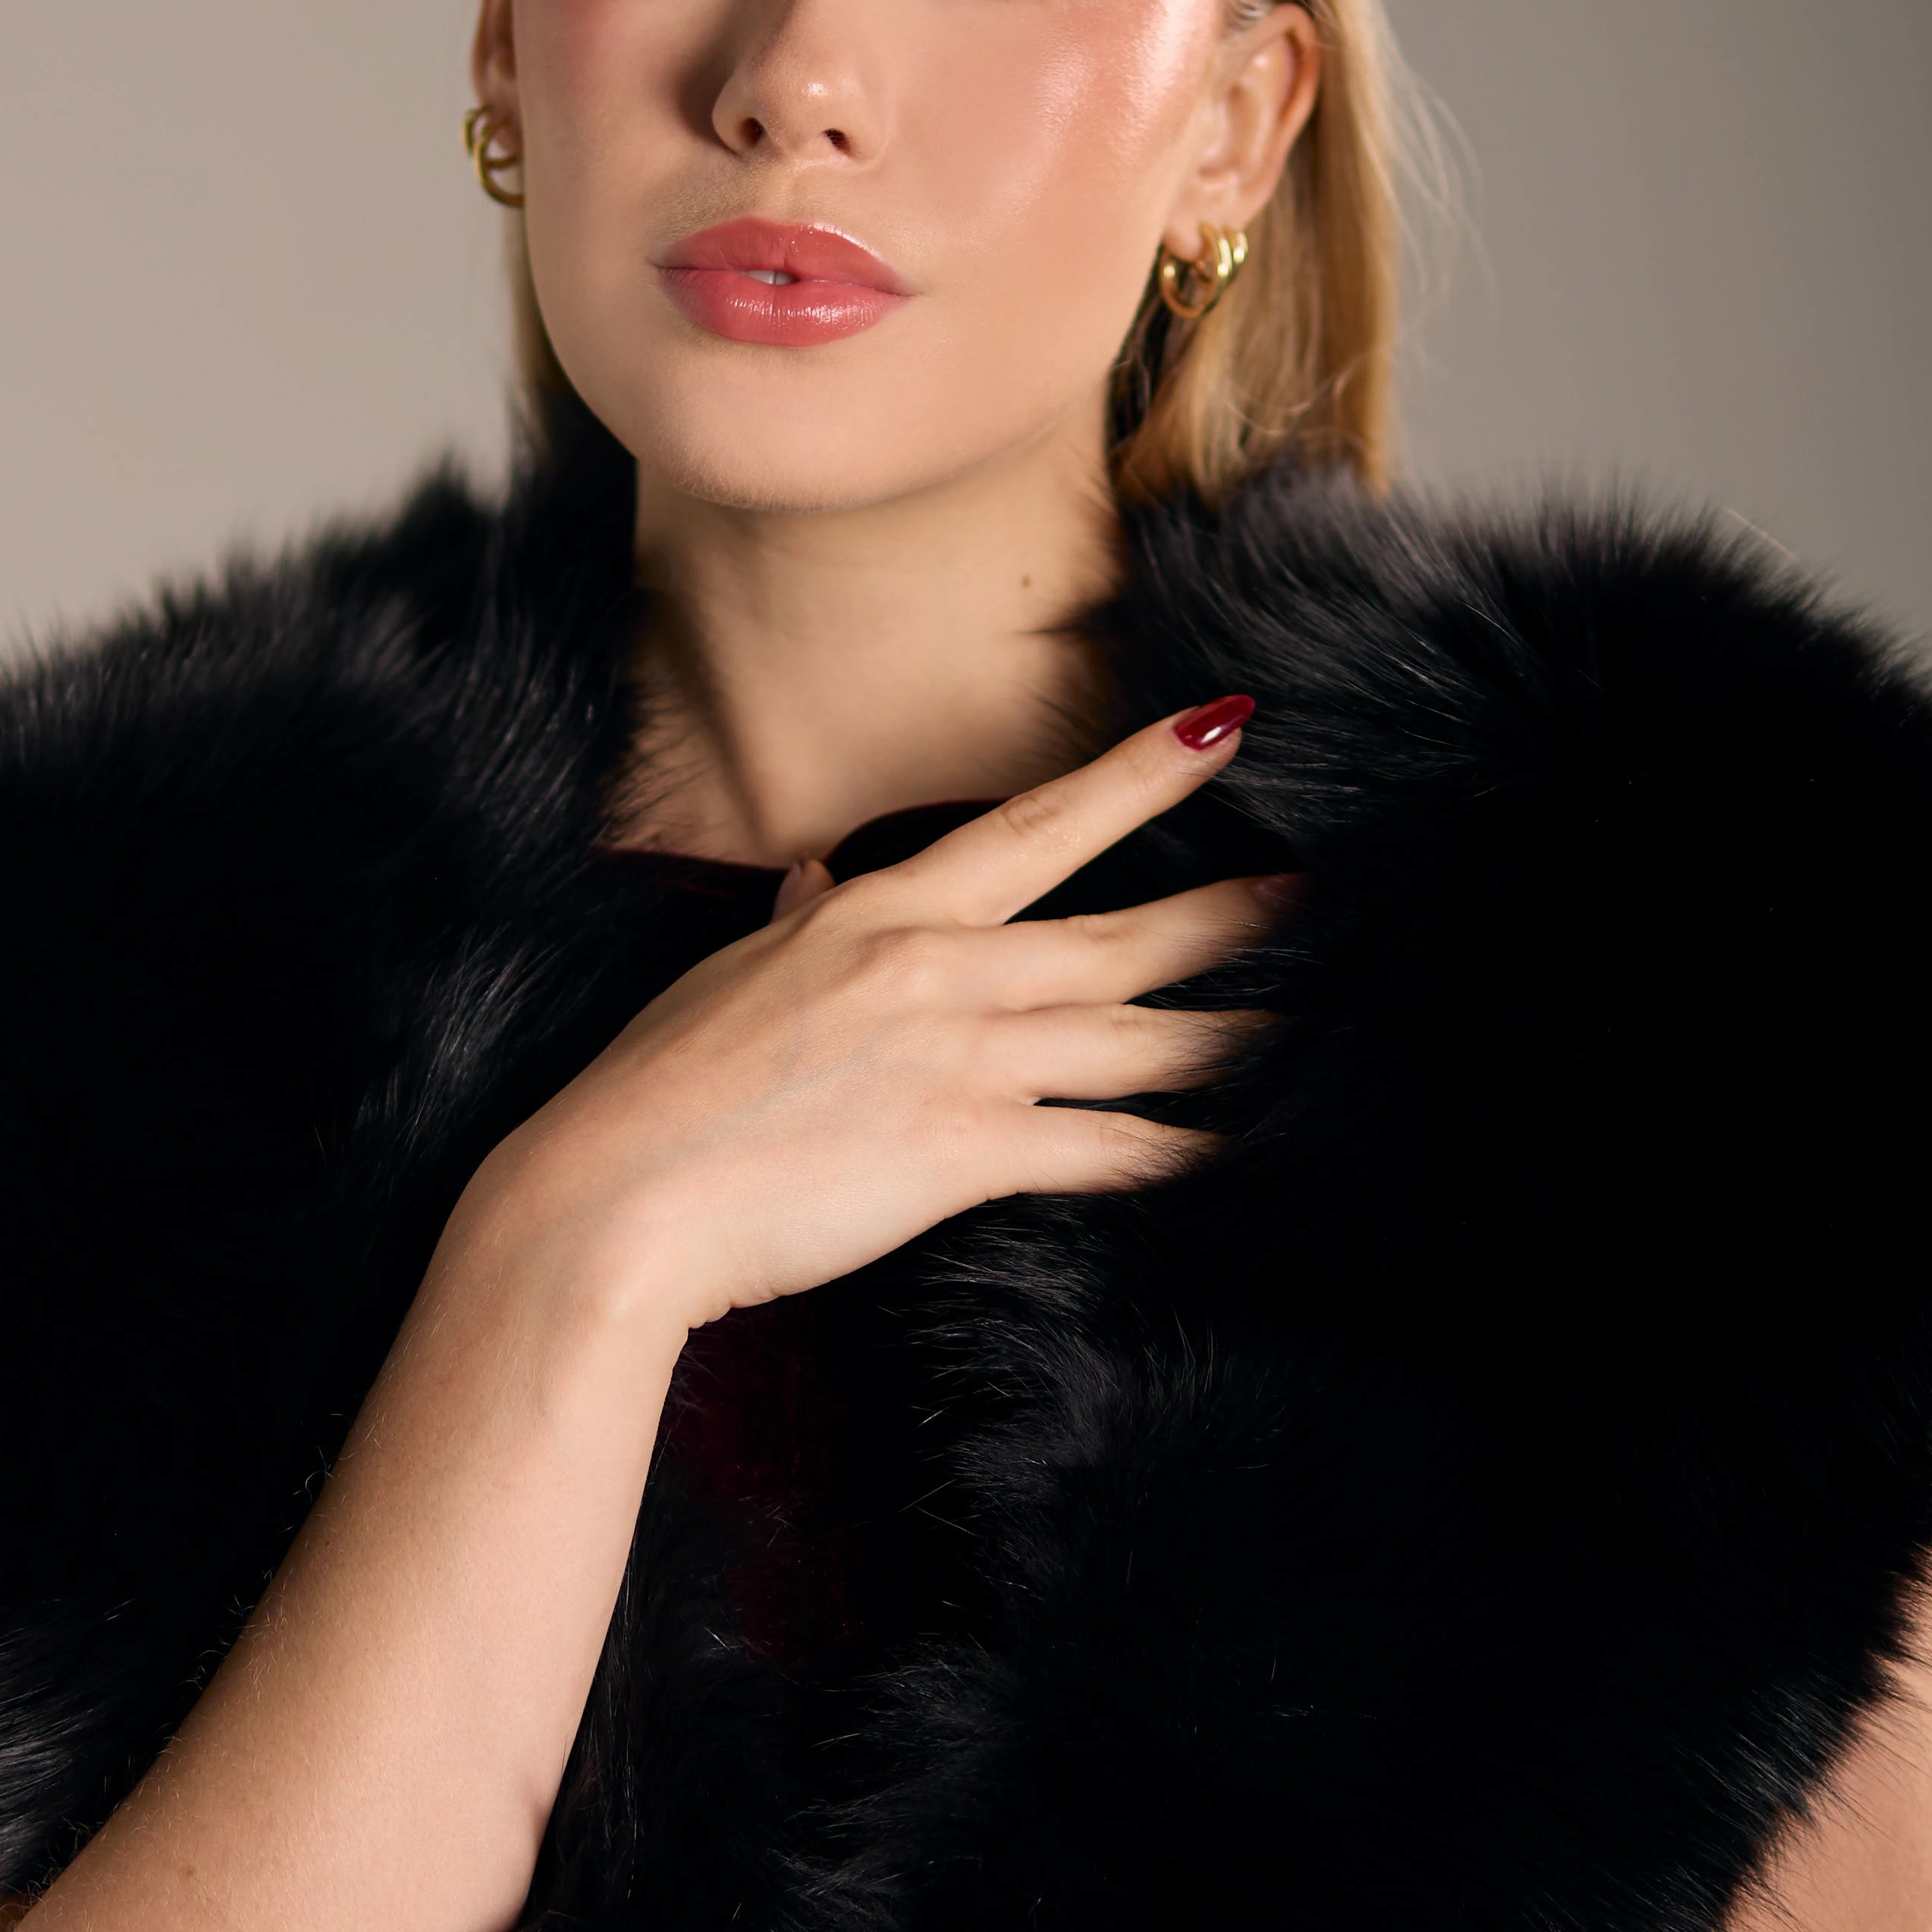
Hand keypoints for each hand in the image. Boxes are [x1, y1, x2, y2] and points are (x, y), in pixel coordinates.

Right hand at [469, 701, 1282, 1334]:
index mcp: (881, 914)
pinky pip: (1104, 1144)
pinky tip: (1233, 1147)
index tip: (1223, 731)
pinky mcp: (963, 1150)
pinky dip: (1177, 1148)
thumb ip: (795, 922)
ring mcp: (957, 1056)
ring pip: (1136, 1036)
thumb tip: (816, 874)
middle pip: (1120, 934)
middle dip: (1230, 912)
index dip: (1139, 777)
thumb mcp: (729, 977)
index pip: (1037, 825)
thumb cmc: (658, 1093)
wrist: (615, 1200)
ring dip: (1232, 1035)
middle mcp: (936, 968)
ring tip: (1310, 1026)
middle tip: (1316, 891)